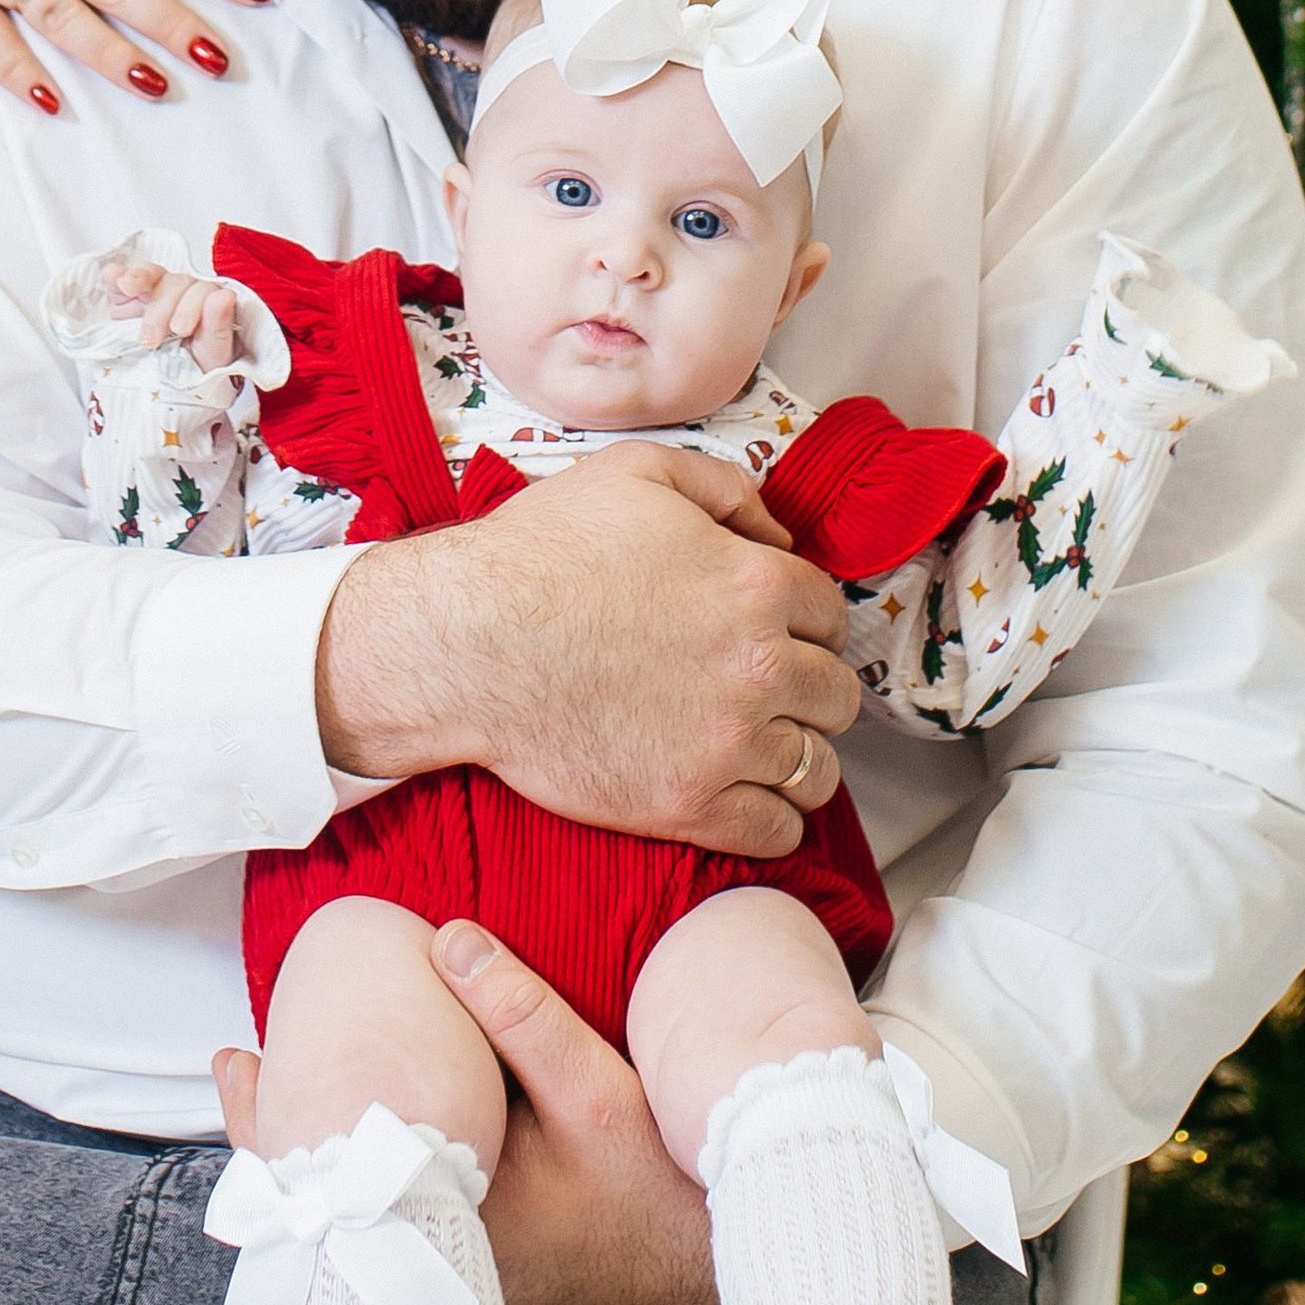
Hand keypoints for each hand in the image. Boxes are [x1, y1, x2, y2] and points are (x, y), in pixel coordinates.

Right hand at [110, 257, 240, 372]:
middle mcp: (184, 291)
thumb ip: (218, 326)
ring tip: (128, 286)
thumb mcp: (211, 355)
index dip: (189, 307)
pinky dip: (117, 276)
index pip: (202, 291)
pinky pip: (123, 280)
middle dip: (159, 310)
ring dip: (139, 278)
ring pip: (151, 274)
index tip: (179, 330)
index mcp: (209, 301)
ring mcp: (156, 291)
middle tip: (149, 340)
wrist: (169, 385)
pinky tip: (112, 275)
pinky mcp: (129, 297)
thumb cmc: (197, 368)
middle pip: (174, 284)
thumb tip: (224, 296)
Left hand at [209, 923, 723, 1304]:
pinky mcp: (486, 1279)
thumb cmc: (661, 1188)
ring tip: (273, 1090)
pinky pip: (401, 1225)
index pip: (329, 1169)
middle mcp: (439, 1264)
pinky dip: (369, 1177)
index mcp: (447, 1223)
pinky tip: (367, 1134)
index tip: (238, 1056)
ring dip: (322, 1151)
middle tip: (233, 1065)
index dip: (273, 1113)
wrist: (728, 1273)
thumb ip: (521, 1015)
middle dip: (282, 1128)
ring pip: (361, 1214)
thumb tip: (447, 935)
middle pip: (327, 1198)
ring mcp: (460, 1280)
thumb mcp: (596, 1091)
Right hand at [312, 450, 853, 856]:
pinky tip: (745, 795)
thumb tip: (776, 530)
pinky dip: (774, 817)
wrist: (467, 643)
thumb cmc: (541, 553)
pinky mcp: (688, 805)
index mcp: (755, 584)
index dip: (806, 618)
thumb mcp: (636, 473)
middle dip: (811, 687)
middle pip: (838, 695)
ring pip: (818, 769)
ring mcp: (726, 743)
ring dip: (800, 754)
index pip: (832, 613)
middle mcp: (759, 667)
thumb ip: (724, 487)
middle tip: (772, 687)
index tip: (781, 629)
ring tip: (765, 746)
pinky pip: (777, 831)